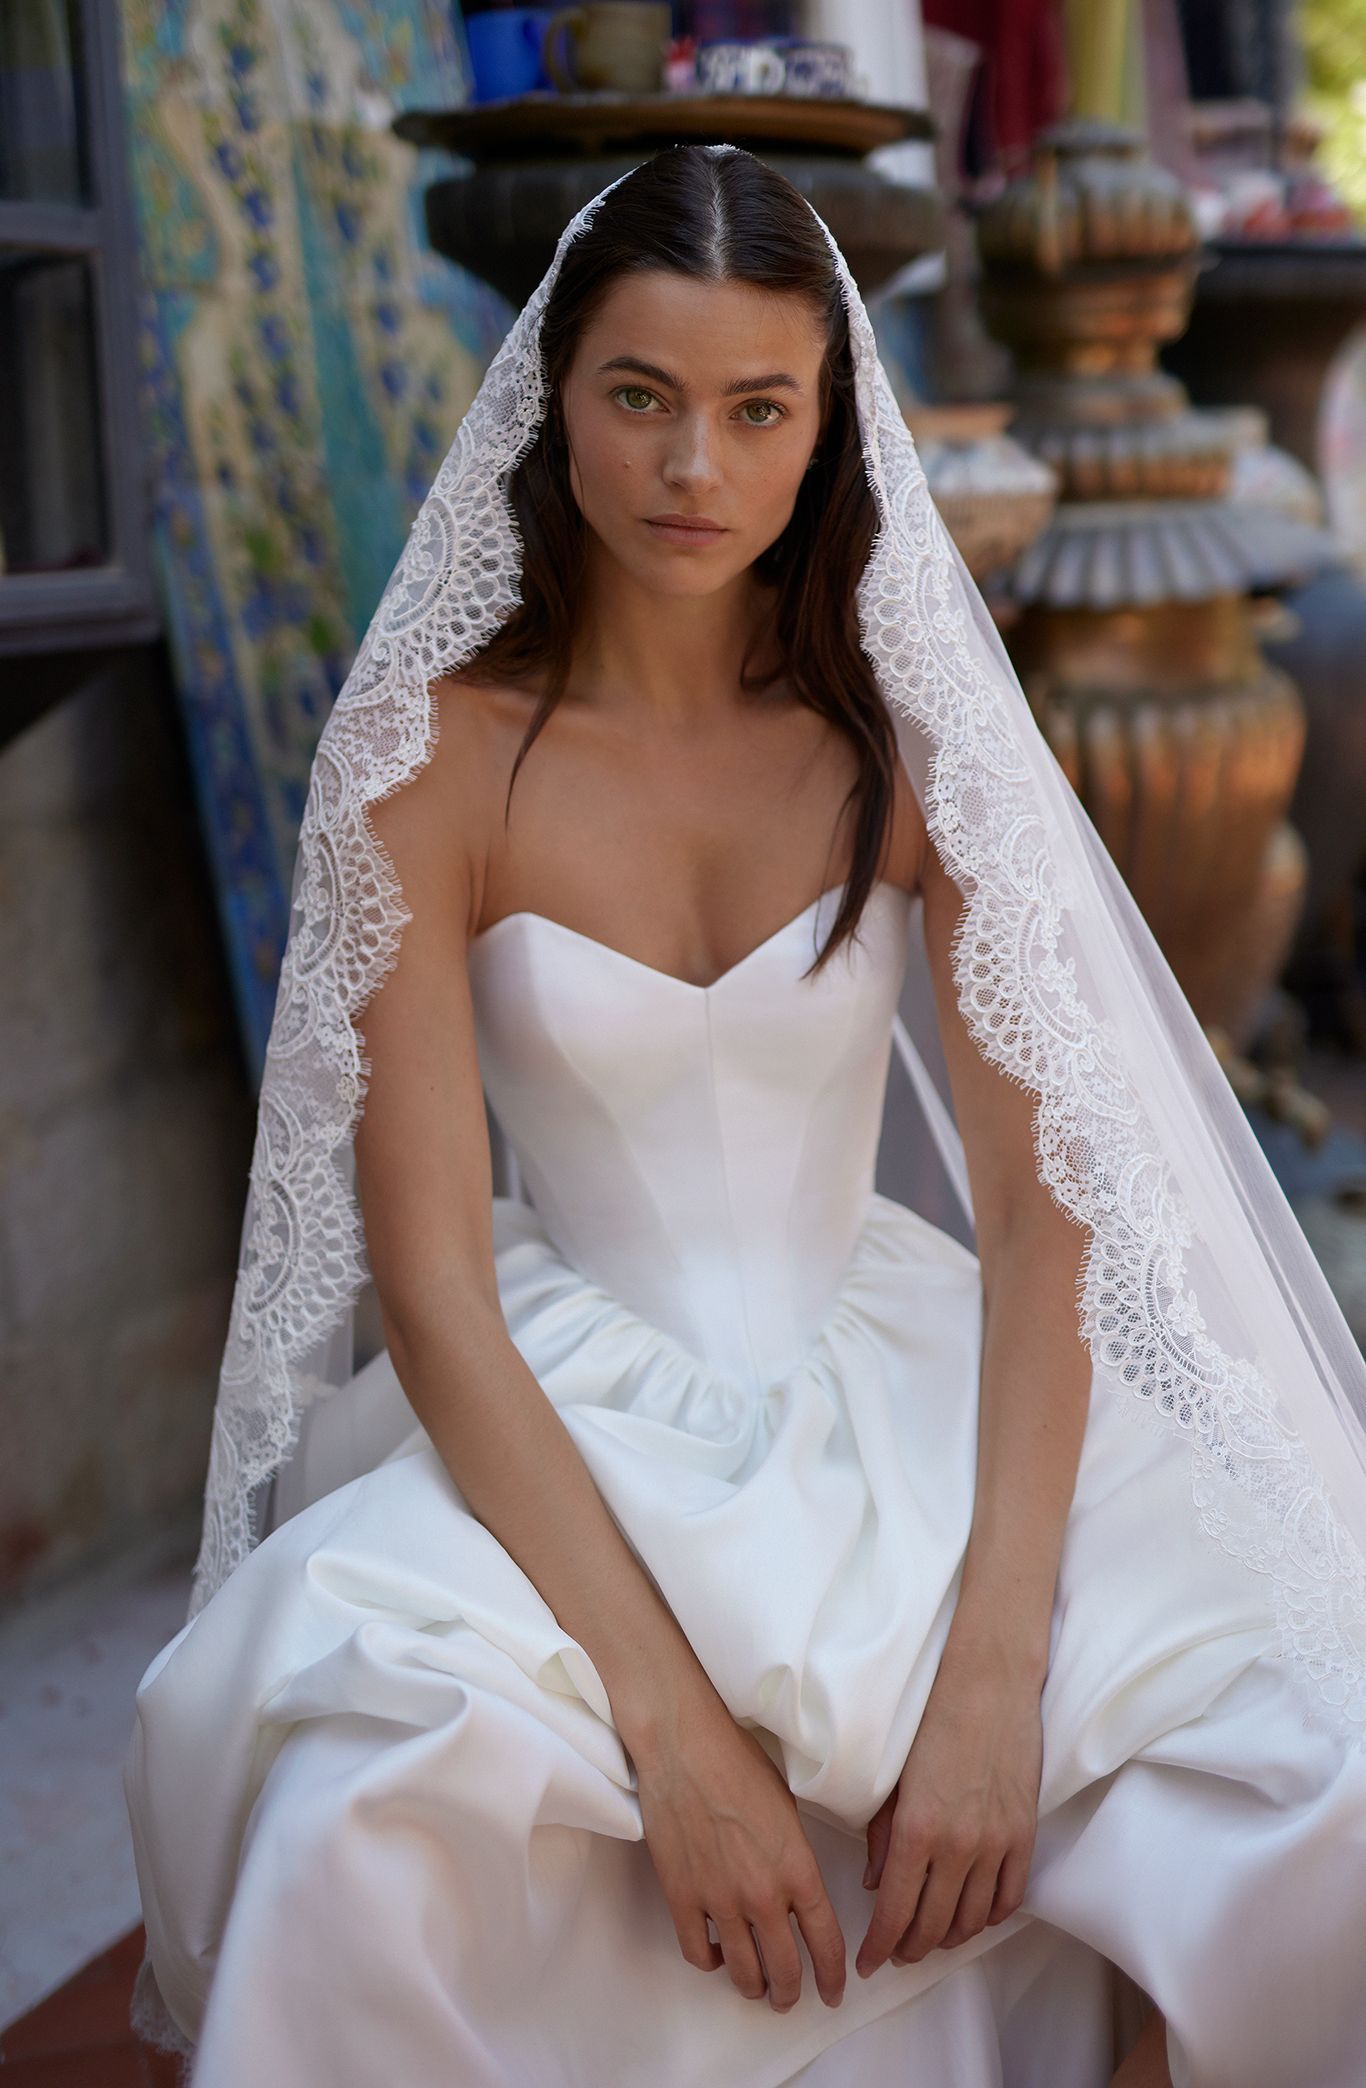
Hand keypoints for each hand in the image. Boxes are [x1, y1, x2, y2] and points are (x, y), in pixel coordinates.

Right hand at [632, 1702, 846, 2012]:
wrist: (684, 1745)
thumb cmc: (740, 1762)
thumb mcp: (790, 1808)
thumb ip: (798, 1856)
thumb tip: (800, 1885)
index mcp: (798, 1869)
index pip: (826, 1942)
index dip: (833, 1975)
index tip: (834, 1993)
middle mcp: (763, 1896)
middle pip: (785, 1969)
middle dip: (792, 1992)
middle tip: (791, 1998)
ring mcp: (718, 1901)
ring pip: (743, 1971)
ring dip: (754, 1987)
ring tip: (757, 1987)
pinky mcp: (681, 1897)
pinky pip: (698, 1953)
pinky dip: (711, 1962)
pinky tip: (717, 1953)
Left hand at [855, 1653, 1041, 1979]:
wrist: (988, 1684)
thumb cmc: (932, 1721)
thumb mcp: (894, 1778)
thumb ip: (883, 1836)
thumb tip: (877, 1886)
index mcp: (916, 1830)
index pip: (895, 1911)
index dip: (880, 1946)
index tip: (868, 1964)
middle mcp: (957, 1845)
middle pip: (932, 1924)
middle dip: (910, 1948)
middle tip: (897, 1955)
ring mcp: (996, 1843)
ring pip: (971, 1919)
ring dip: (948, 1938)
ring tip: (931, 1941)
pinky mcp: (1024, 1835)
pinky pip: (1008, 1897)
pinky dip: (988, 1917)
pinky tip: (972, 1918)